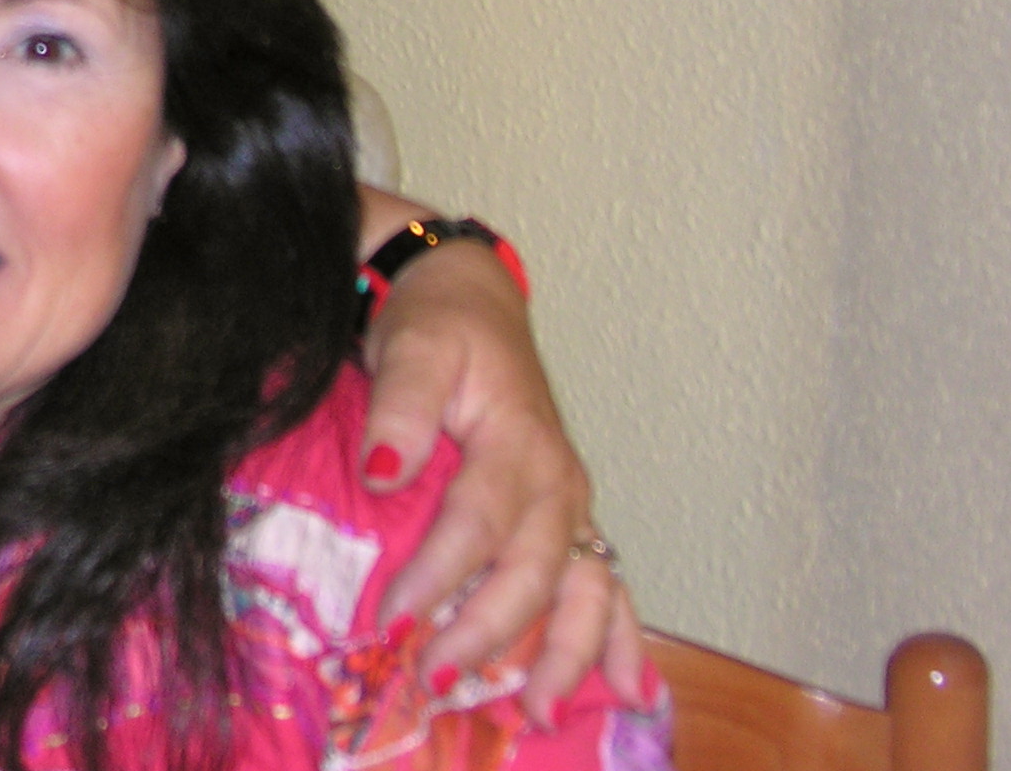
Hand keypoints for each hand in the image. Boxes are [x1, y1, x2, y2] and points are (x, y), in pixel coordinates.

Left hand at [363, 241, 647, 723]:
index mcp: (519, 441)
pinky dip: (619, 637)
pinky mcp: (569, 516)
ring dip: (568, 655)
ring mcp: (571, 503)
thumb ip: (399, 408)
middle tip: (439, 677)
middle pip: (534, 571)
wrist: (469, 296)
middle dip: (491, 633)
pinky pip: (606, 584)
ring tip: (543, 715)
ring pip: (585, 590)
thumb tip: (384, 473)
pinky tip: (626, 689)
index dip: (438, 574)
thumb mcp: (411, 346)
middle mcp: (557, 481)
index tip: (392, 615)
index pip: (479, 523)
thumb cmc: (436, 324)